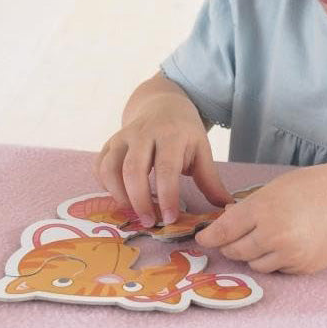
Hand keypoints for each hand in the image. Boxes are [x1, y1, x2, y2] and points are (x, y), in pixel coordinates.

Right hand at [95, 85, 232, 226]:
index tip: (170, 219)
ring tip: (132, 213)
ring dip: (119, 195)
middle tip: (149, 222)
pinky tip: (120, 198)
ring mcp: (122, 137)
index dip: (167, 196)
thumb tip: (227, 209)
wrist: (163, 104)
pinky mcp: (109, 143)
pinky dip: (105, 186)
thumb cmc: (184, 132)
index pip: (166, 168)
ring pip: (111, 168)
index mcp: (171, 135)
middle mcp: (142, 134)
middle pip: (134, 170)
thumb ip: (210, 181)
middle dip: (139, 200)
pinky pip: (99, 166)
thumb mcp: (201, 150)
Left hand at [194, 163, 326, 273]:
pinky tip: (290, 243)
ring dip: (255, 254)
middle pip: (236, 251)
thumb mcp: (275, 188)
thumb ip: (249, 207)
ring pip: (256, 264)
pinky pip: (278, 269)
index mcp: (263, 209)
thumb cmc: (313, 187)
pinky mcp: (303, 267)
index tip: (205, 238)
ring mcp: (290, 254)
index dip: (211, 236)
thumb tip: (224, 224)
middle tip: (234, 238)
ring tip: (269, 237)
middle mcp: (274, 235)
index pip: (224, 231)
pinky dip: (277, 260)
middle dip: (231, 246)